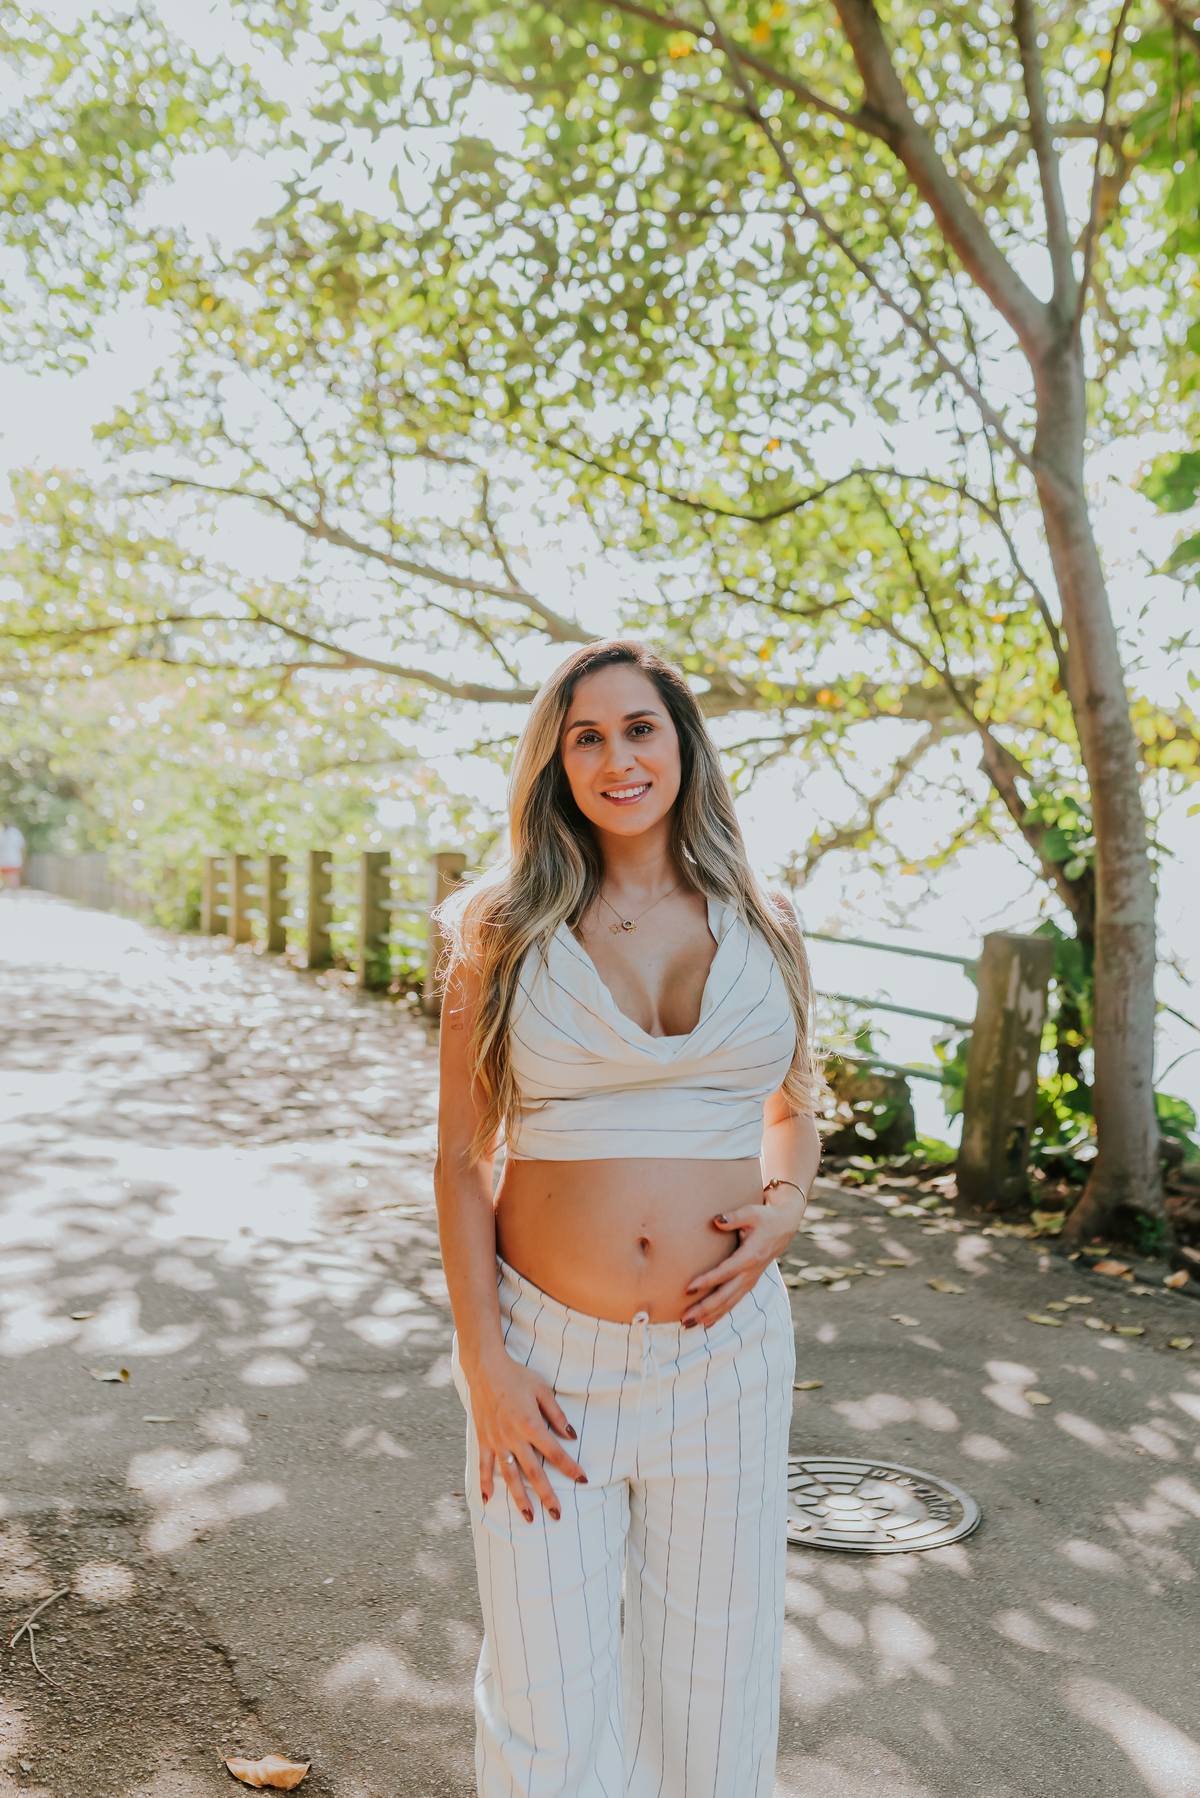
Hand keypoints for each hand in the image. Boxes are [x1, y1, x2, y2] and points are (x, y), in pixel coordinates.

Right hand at [466, 1349, 586, 1521]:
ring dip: (520, 1498)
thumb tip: (572, 1436)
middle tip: (557, 1515)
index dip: (570, 1468)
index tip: (583, 1480)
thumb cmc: (517, 1376)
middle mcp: (514, 1438)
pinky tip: (488, 1500)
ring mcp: (497, 1441)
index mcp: (531, 1425)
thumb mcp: (543, 1390)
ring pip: (510, 1476)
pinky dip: (485, 1483)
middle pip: (534, 1473)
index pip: (555, 1453)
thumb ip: (557, 1415)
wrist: (485, 1368)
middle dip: (547, 1496)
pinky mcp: (483, 1439)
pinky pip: (484, 1466)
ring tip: (528, 1517)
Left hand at [681, 1191, 805, 1328]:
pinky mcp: (748, 1284)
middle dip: (704, 1308)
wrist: (783, 1229)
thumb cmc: (764, 1219)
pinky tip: (706, 1324)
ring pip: (728, 1303)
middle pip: (725, 1295)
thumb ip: (734, 1217)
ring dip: (708, 1315)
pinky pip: (733, 1302)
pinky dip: (720, 1314)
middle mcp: (749, 1274)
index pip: (725, 1272)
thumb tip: (716, 1220)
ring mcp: (749, 1281)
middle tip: (684, 1317)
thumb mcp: (751, 1213)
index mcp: (749, 1257)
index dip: (708, 1281)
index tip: (689, 1288)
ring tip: (688, 1324)